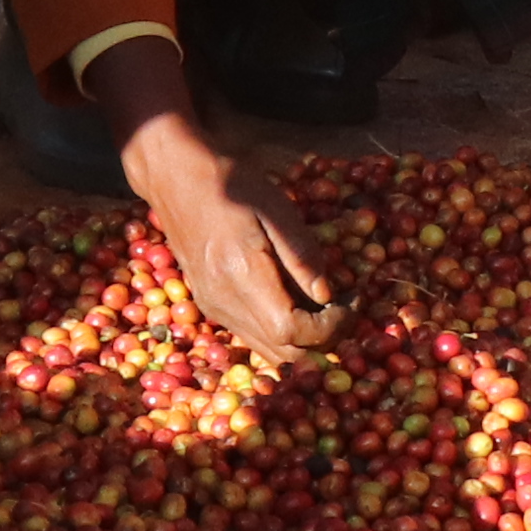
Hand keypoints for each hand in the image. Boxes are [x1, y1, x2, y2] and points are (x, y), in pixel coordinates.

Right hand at [134, 138, 341, 357]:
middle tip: (346, 304)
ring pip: (269, 351)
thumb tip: (327, 296)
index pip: (292, 331)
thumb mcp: (277, 208)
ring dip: (305, 340)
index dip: (331, 325)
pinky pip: (254, 336)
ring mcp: (214, 308)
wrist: (178, 176)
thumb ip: (303, 256)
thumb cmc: (233, 183)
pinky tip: (296, 299)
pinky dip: (283, 330)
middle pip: (283, 353)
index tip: (352, 299)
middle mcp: (224, 303)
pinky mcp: (211, 306)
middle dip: (325, 338)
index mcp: (242, 275)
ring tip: (326, 304)